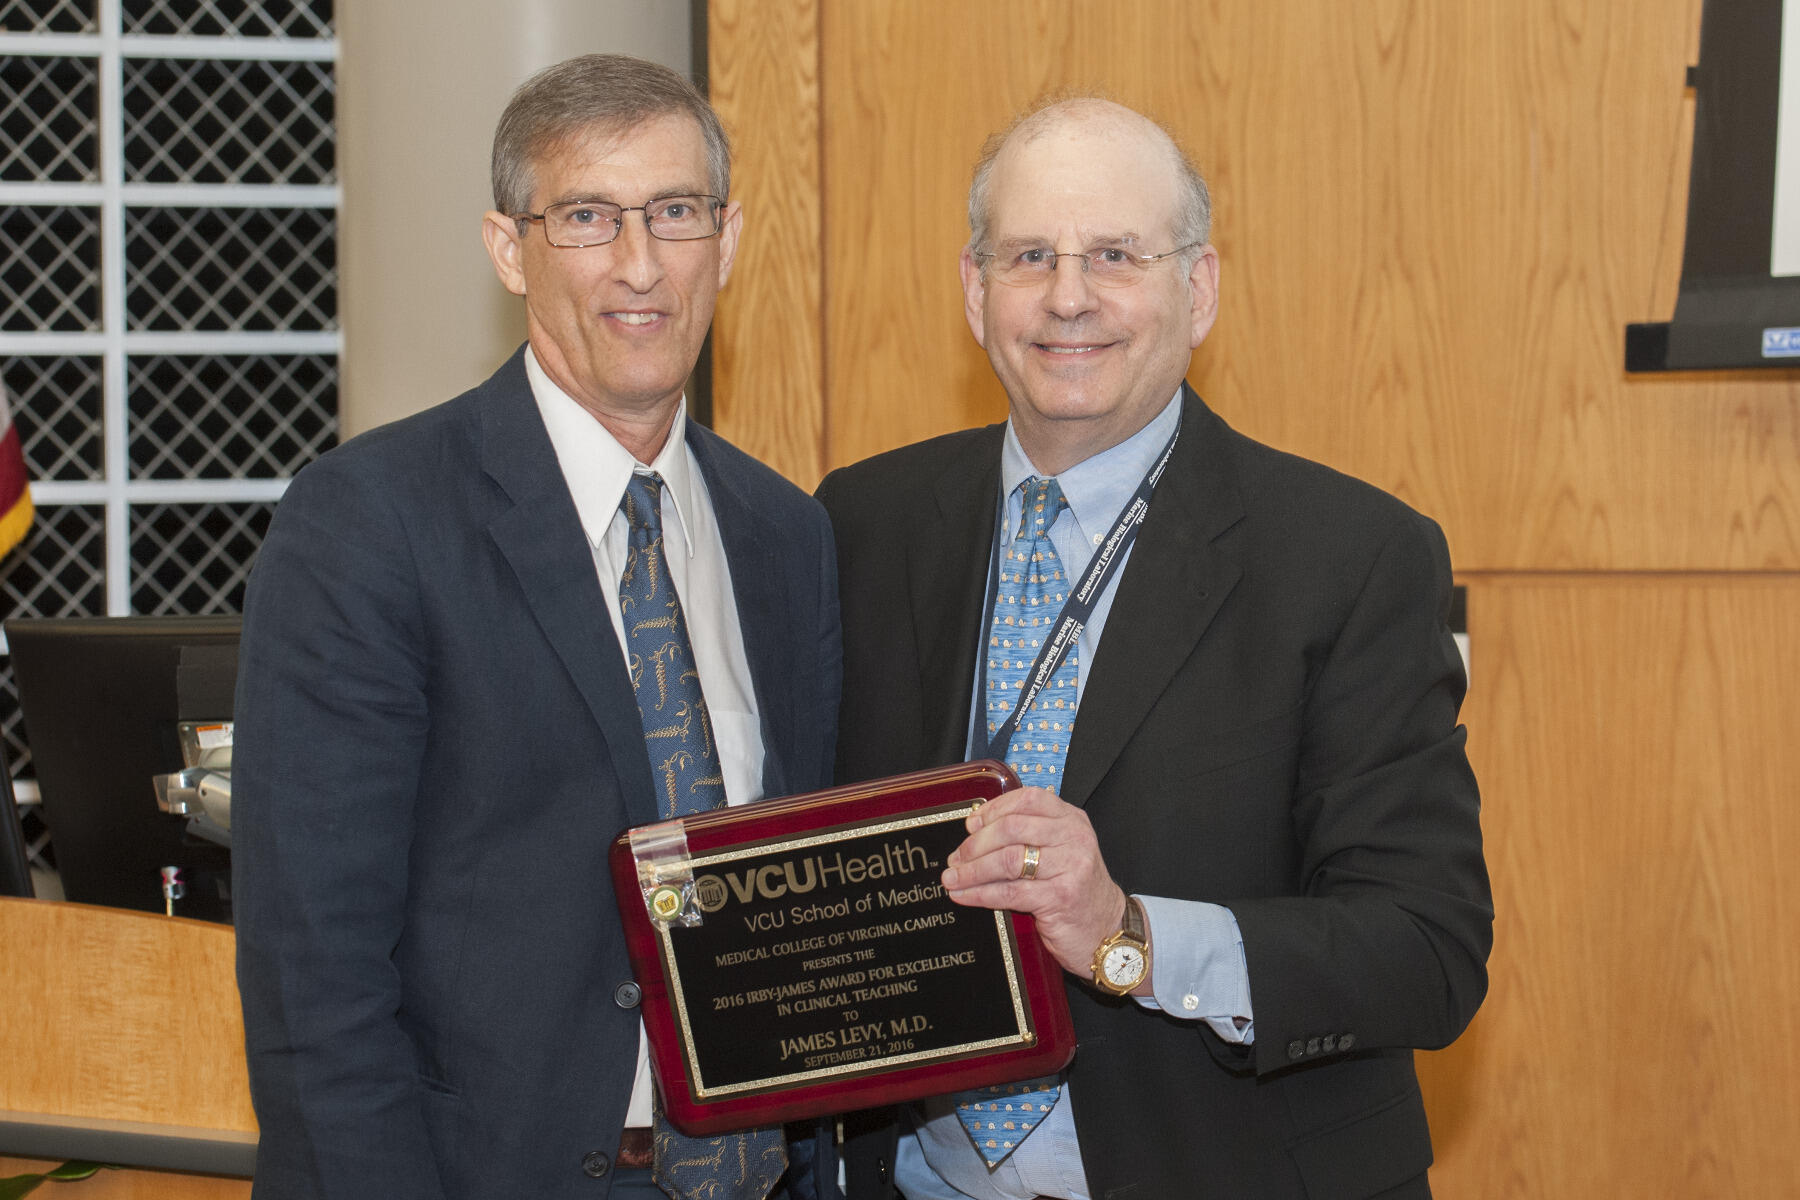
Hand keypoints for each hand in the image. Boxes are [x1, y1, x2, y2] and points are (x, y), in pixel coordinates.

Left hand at [940, 785, 1126, 978]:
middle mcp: (1074, 838)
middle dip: (976, 844)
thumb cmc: (1077, 891)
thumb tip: (978, 831)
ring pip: (1007, 860)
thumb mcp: (1062, 853)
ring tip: (953, 878)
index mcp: (1072, 820)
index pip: (1027, 799)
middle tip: (957, 858)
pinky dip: (980, 894)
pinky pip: (1010, 893)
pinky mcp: (1061, 897)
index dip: (993, 809)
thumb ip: (1031, 836)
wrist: (1108, 930)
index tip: (970, 824)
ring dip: (972, 870)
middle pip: (1011, 828)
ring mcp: (1070, 866)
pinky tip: (965, 895)